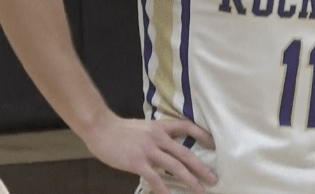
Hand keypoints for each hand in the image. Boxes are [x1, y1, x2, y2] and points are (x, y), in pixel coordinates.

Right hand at [83, 115, 217, 193]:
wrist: (100, 127)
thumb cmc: (118, 130)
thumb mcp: (142, 128)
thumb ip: (155, 137)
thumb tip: (165, 150)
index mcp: (159, 128)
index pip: (186, 127)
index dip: (201, 135)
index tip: (212, 144)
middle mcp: (157, 138)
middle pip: (185, 153)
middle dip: (201, 168)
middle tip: (214, 179)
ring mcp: (148, 150)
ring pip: (175, 167)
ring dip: (190, 180)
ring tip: (200, 191)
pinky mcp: (137, 162)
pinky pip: (155, 178)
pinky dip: (164, 189)